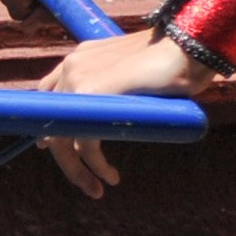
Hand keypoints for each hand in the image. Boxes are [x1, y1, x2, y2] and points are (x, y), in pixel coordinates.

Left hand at [32, 29, 206, 199]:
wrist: (186, 46)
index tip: (65, 154)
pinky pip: (84, 142)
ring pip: (63, 137)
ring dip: (78, 170)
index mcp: (79, 60)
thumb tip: (104, 122)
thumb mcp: (130, 77)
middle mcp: (72, 66)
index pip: (49, 99)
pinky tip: (110, 177)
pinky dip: (95, 165)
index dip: (53, 129)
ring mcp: (78, 78)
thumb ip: (112, 92)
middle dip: (66, 160)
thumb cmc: (169, 63)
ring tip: (98, 188)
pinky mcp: (91, 93)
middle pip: (52, 123)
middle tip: (88, 184)